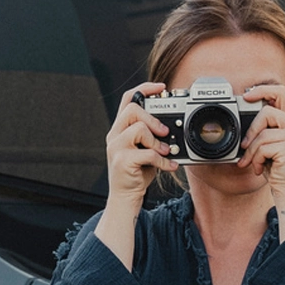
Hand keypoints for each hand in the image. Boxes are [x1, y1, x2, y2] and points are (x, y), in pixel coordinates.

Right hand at [104, 83, 175, 208]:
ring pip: (139, 129)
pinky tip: (169, 166)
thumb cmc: (136, 173)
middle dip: (152, 118)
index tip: (161, 87)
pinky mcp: (122, 161)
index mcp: (119, 129)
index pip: (128, 99)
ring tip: (165, 152)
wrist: (125, 198)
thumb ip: (151, 136)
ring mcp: (116, 148)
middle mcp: (114, 135)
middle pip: (132, 110)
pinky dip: (163, 160)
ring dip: (157, 141)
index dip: (144, 88)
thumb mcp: (144, 149)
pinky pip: (148, 153)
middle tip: (164, 131)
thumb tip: (170, 126)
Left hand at [240, 83, 284, 229]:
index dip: (262, 90)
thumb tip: (244, 120)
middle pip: (268, 111)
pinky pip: (263, 147)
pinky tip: (260, 169)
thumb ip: (265, 130)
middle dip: (251, 129)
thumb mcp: (271, 146)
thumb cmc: (278, 170)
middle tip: (245, 145)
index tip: (247, 95)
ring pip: (262, 134)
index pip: (281, 93)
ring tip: (252, 163)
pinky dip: (256, 160)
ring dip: (252, 152)